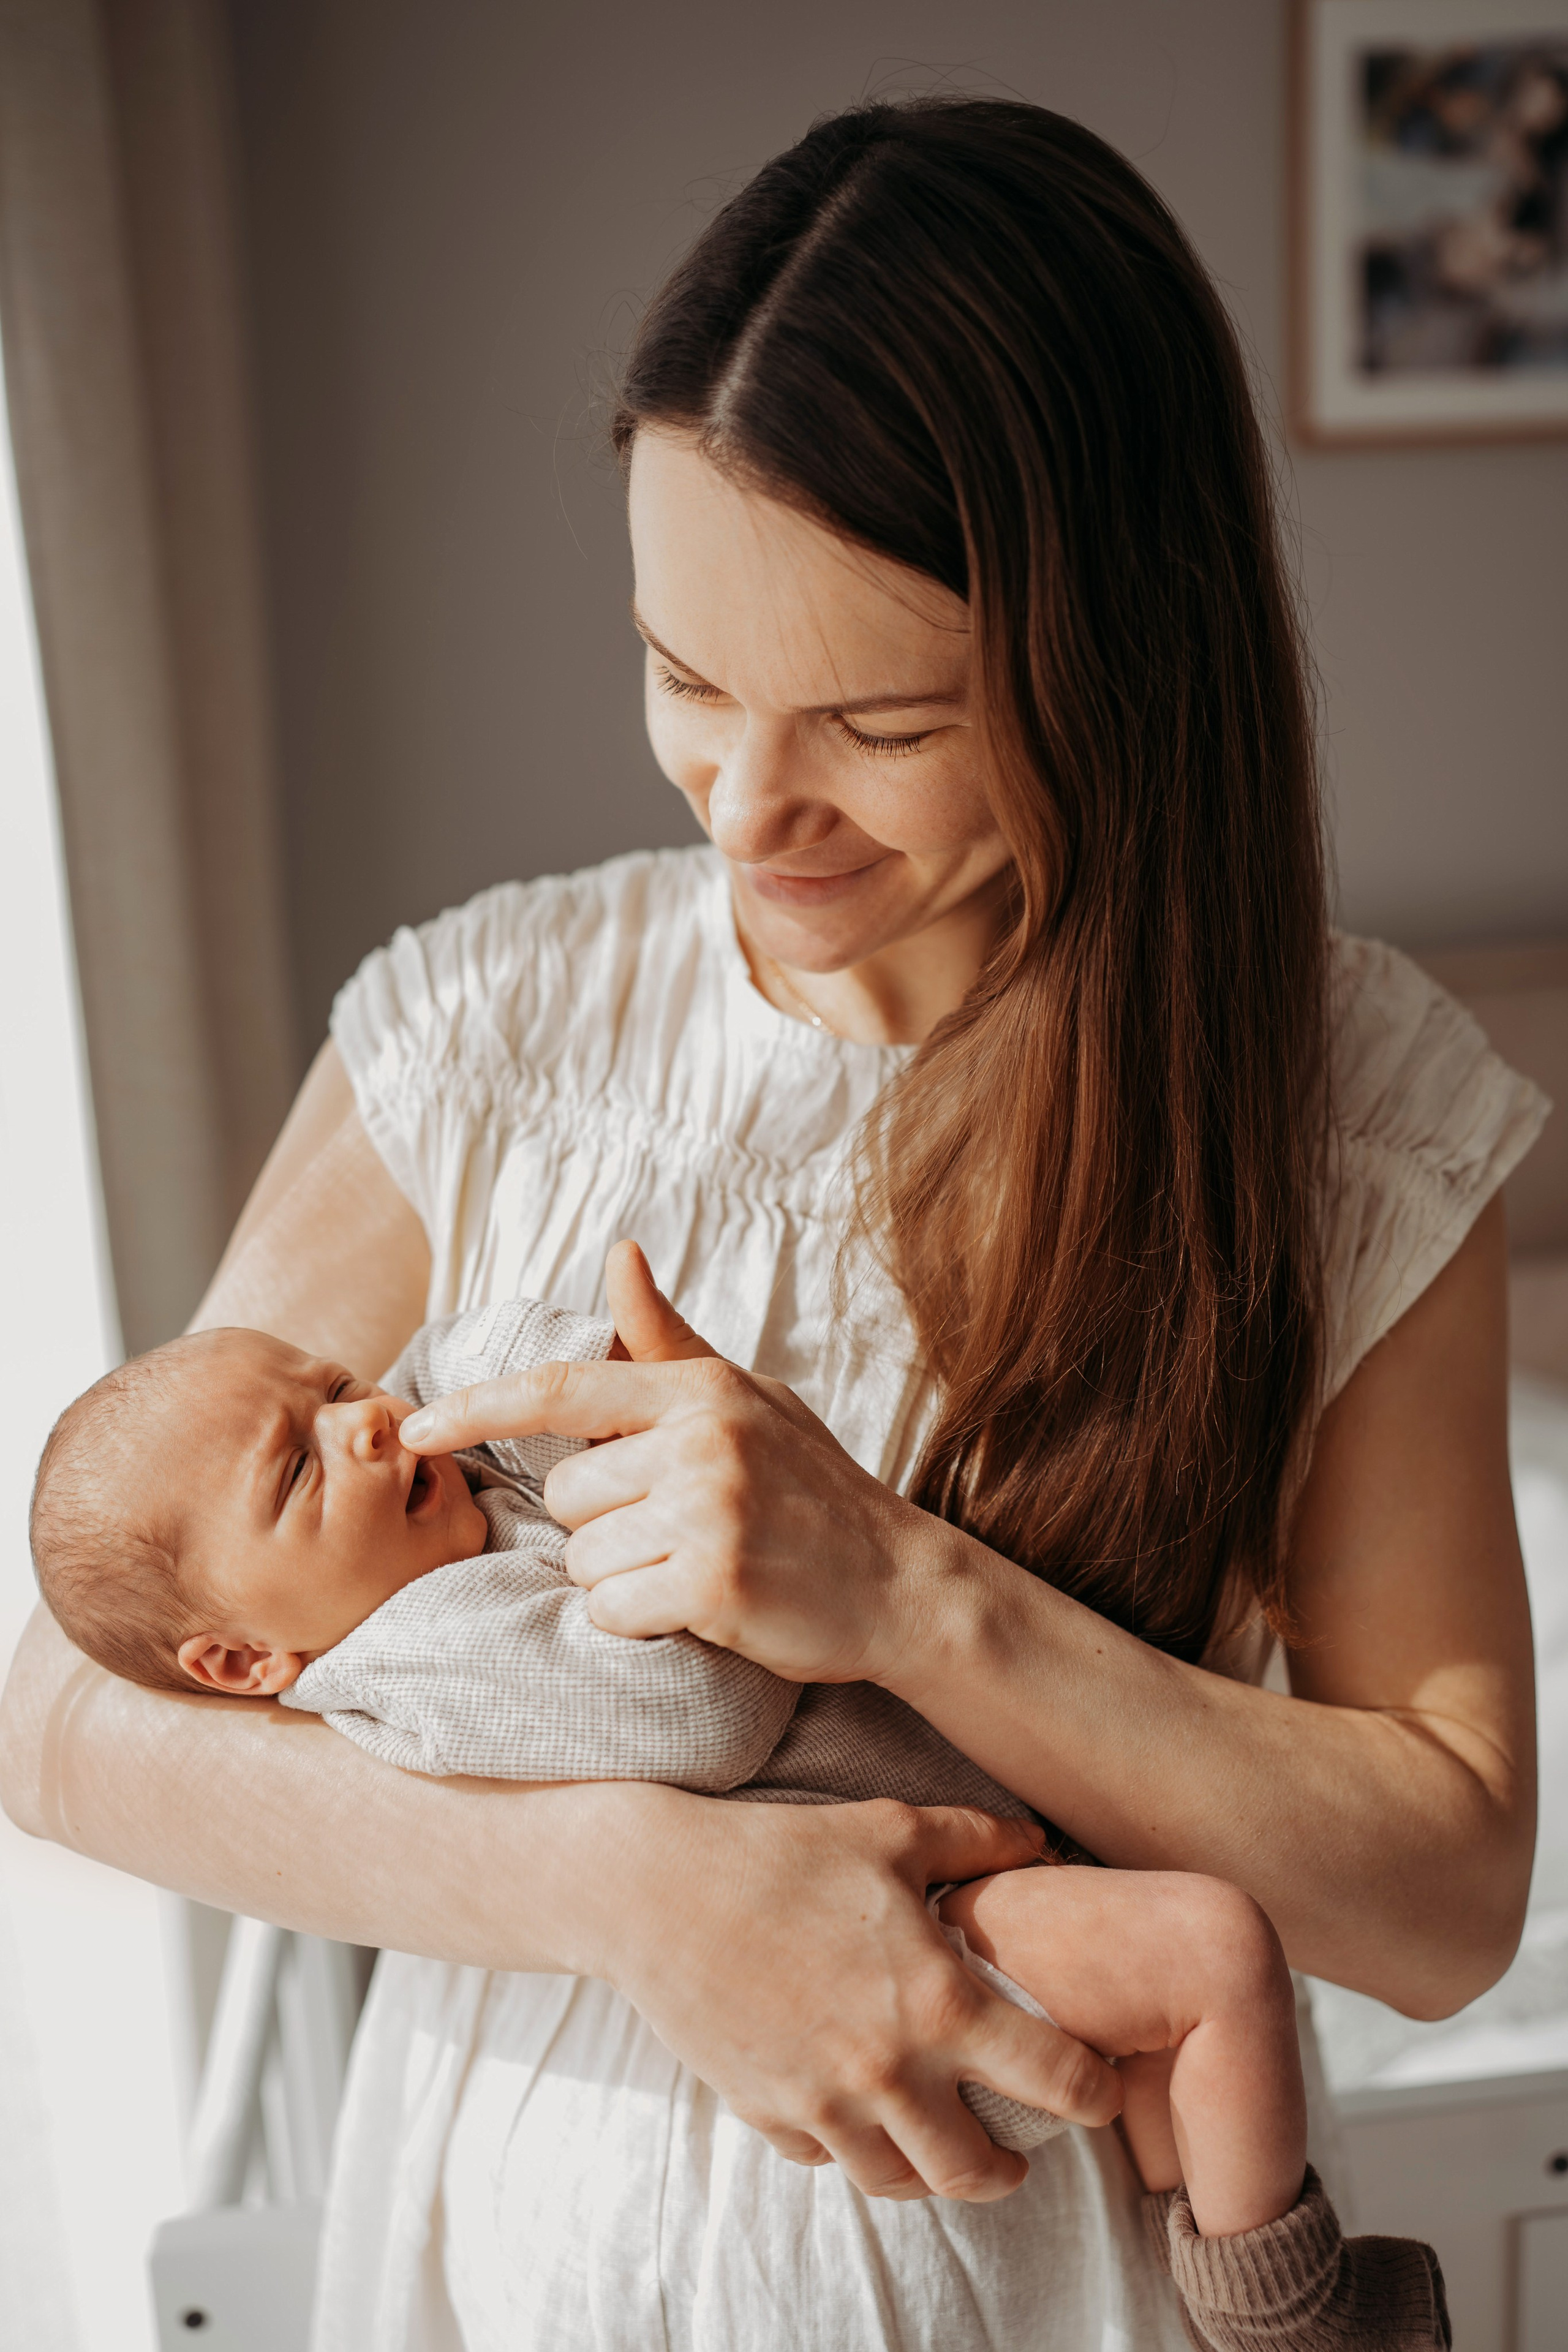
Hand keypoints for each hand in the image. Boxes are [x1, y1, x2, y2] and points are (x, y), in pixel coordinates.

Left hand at [399, 1243, 937, 1684]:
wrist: (899, 1583)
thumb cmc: (811, 1488)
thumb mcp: (745, 1400)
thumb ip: (665, 1341)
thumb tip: (619, 1253)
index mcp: (699, 1390)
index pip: (563, 1389)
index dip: (480, 1407)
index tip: (419, 1427)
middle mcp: (701, 1440)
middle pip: (567, 1495)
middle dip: (603, 1525)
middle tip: (676, 1530)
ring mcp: (710, 1512)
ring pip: (584, 1558)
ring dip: (623, 1577)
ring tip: (694, 1565)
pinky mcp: (715, 1584)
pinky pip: (613, 1611)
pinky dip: (641, 1623)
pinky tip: (698, 1607)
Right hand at [593, 1793, 1121, 2199]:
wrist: (659, 1890)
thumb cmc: (782, 1851)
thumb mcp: (890, 1831)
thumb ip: (977, 1841)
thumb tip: (1041, 1842)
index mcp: (937, 2002)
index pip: (1055, 2080)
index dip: (1095, 2094)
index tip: (1100, 2092)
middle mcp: (888, 2071)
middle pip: (977, 2172)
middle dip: (1010, 2171)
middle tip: (1018, 2150)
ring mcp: (824, 2104)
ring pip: (901, 2182)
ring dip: (932, 2170)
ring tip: (942, 2144)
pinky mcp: (769, 2115)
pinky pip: (827, 2157)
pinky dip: (852, 2143)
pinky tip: (857, 2106)